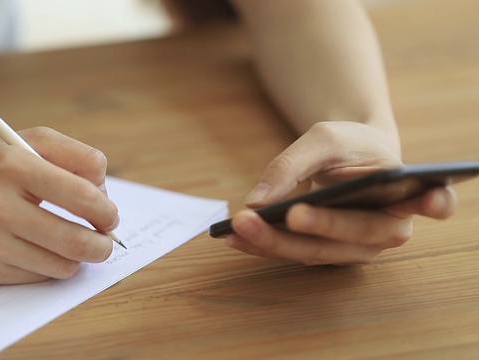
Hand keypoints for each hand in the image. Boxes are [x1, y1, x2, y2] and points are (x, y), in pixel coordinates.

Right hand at [0, 127, 118, 283]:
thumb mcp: (24, 144)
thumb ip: (73, 156)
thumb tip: (104, 193)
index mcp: (11, 164)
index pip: (81, 193)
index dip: (106, 209)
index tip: (110, 215)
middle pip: (77, 240)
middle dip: (103, 243)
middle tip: (105, 239)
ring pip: (63, 264)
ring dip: (80, 257)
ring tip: (76, 243)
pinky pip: (39, 276)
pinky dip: (52, 265)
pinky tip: (42, 249)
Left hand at [226, 122, 455, 264]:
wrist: (347, 158)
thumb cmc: (347, 145)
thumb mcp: (322, 138)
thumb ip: (292, 164)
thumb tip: (257, 200)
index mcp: (408, 192)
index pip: (435, 201)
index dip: (435, 203)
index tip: (431, 199)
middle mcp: (390, 228)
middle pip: (355, 235)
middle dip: (311, 228)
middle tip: (270, 216)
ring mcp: (359, 247)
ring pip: (319, 252)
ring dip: (274, 242)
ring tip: (237, 227)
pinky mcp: (329, 252)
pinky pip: (297, 252)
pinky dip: (265, 244)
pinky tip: (234, 235)